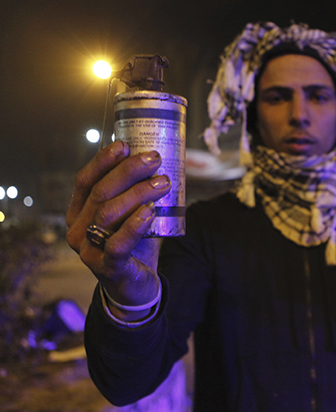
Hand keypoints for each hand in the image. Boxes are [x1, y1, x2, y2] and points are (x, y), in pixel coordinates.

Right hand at [65, 141, 171, 318]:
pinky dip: (134, 224)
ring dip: (138, 194)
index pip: (85, 180)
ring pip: (109, 214)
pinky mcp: (107, 268)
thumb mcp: (131, 214)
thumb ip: (136, 192)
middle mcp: (77, 230)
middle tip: (154, 158)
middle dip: (128, 171)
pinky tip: (150, 211)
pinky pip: (118, 243)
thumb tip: (159, 158)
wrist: (136, 286)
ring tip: (162, 182)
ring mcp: (89, 251)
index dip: (103, 160)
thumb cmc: (134, 244)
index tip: (125, 145)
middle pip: (100, 193)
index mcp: (78, 213)